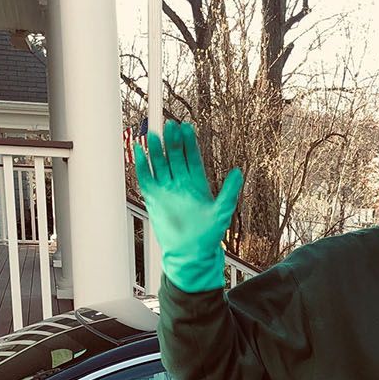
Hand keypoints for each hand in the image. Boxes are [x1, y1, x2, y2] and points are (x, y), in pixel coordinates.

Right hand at [133, 120, 242, 292]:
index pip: (192, 157)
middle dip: (172, 141)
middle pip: (175, 156)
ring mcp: (167, 189)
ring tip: (155, 134)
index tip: (187, 128)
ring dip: (157, 150)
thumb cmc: (208, 235)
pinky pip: (146, 177)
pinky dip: (142, 164)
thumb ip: (230, 191)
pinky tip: (140, 150)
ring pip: (160, 163)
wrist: (190, 253)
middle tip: (170, 125)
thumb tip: (238, 171)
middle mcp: (181, 183)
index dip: (189, 143)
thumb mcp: (222, 212)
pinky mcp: (154, 198)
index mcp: (198, 184)